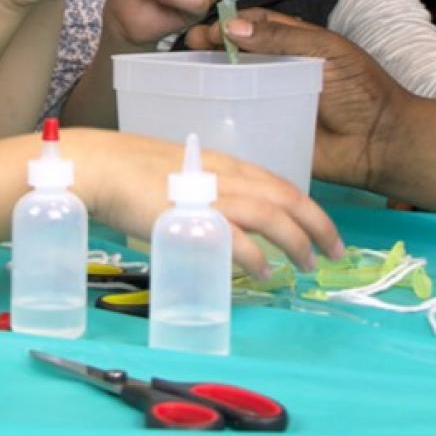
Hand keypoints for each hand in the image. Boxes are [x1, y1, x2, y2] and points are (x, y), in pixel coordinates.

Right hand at [61, 127, 343, 275]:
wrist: (99, 167)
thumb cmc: (130, 170)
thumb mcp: (181, 173)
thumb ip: (206, 191)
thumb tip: (223, 221)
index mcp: (225, 163)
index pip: (280, 184)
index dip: (308, 208)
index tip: (324, 230)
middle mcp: (226, 175)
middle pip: (287, 199)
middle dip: (318, 226)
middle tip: (336, 253)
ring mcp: (211, 195)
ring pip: (272, 217)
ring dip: (297, 242)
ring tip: (309, 265)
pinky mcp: (193, 216)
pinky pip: (237, 238)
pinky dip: (257, 257)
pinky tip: (267, 271)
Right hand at [185, 9, 435, 208]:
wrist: (382, 142)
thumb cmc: (362, 90)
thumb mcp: (326, 52)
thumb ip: (283, 37)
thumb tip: (233, 27)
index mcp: (293, 44)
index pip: (253, 25)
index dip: (228, 24)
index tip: (207, 30)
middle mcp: (277, 70)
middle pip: (236, 53)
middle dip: (210, 48)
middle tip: (189, 49)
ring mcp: (270, 101)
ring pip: (233, 85)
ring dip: (209, 78)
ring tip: (188, 76)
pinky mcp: (267, 131)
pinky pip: (239, 121)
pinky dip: (218, 115)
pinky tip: (199, 111)